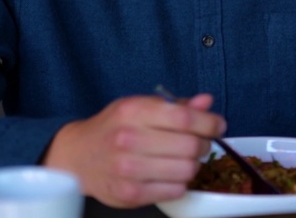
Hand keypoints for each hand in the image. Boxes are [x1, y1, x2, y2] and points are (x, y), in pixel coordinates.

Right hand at [43, 93, 224, 207]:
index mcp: (134, 111)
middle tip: (199, 144)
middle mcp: (129, 139)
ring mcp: (128, 169)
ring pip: (186, 170)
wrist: (77, 156)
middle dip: (203, 145)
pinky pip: (175, 190)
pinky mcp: (129, 194)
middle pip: (189, 145)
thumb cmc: (114, 128)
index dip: (209, 123)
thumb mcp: (140, 107)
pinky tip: (170, 175)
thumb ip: (176, 106)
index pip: (185, 118)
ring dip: (193, 165)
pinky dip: (180, 183)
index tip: (218, 125)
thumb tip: (206, 102)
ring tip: (184, 160)